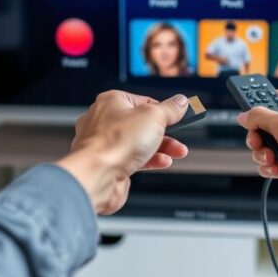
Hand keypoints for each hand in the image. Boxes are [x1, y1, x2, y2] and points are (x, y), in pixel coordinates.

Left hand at [56, 90, 188, 213]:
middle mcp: (104, 120)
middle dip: (165, 132)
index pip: (144, 101)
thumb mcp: (154, 117)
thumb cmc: (116, 142)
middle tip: (179, 136)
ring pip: (138, 142)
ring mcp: (104, 143)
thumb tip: (180, 102)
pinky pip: (131, 158)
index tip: (178, 115)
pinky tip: (162, 162)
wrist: (98, 175)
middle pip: (142, 123)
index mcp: (112, 101)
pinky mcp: (107, 162)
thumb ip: (170, 109)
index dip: (163, 109)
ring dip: (160, 148)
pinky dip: (149, 160)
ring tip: (177, 152)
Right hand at [237, 88, 277, 207]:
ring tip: (269, 158)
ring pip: (268, 146)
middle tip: (256, 140)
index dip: (264, 101)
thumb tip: (245, 115)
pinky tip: (274, 168)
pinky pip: (274, 163)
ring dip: (262, 154)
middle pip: (267, 124)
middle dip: (257, 135)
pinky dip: (270, 167)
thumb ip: (259, 117)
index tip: (251, 110)